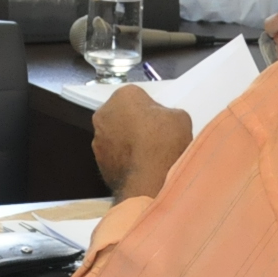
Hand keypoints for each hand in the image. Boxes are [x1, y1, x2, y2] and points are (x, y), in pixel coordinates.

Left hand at [91, 84, 193, 202]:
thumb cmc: (165, 141)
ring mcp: (97, 141)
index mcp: (122, 96)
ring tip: (147, 156)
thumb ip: (167, 113)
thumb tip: (162, 121)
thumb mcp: (180, 117)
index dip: (150, 109)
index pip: (136, 97)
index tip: (160, 122)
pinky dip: (124, 160)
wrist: (150, 180)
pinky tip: (140, 168)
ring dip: (127, 143)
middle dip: (134, 124)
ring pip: (115, 137)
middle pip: (121, 116)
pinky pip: (114, 157)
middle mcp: (104, 115)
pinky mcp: (98, 164)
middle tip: (154, 138)